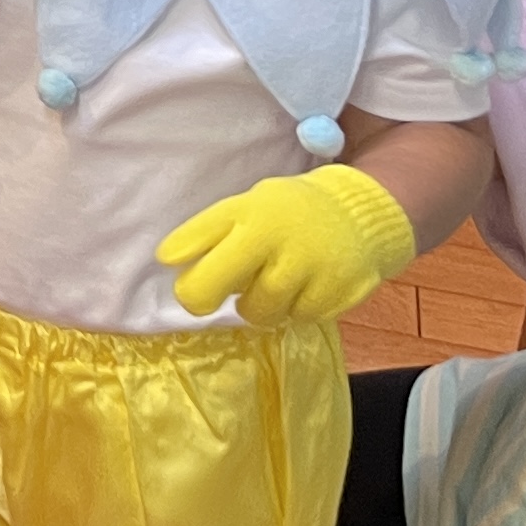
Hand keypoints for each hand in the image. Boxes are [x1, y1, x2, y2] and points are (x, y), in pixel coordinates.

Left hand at [157, 163, 417, 326]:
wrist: (361, 213)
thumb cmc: (288, 213)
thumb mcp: (245, 208)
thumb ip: (206, 233)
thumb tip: (164, 258)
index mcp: (251, 215)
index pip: (200, 249)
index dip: (187, 276)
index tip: (184, 276)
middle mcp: (279, 240)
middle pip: (223, 292)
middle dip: (211, 297)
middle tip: (225, 288)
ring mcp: (311, 268)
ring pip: (262, 313)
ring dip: (260, 304)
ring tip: (272, 279)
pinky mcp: (337, 293)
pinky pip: (299, 318)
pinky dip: (295, 309)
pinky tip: (304, 285)